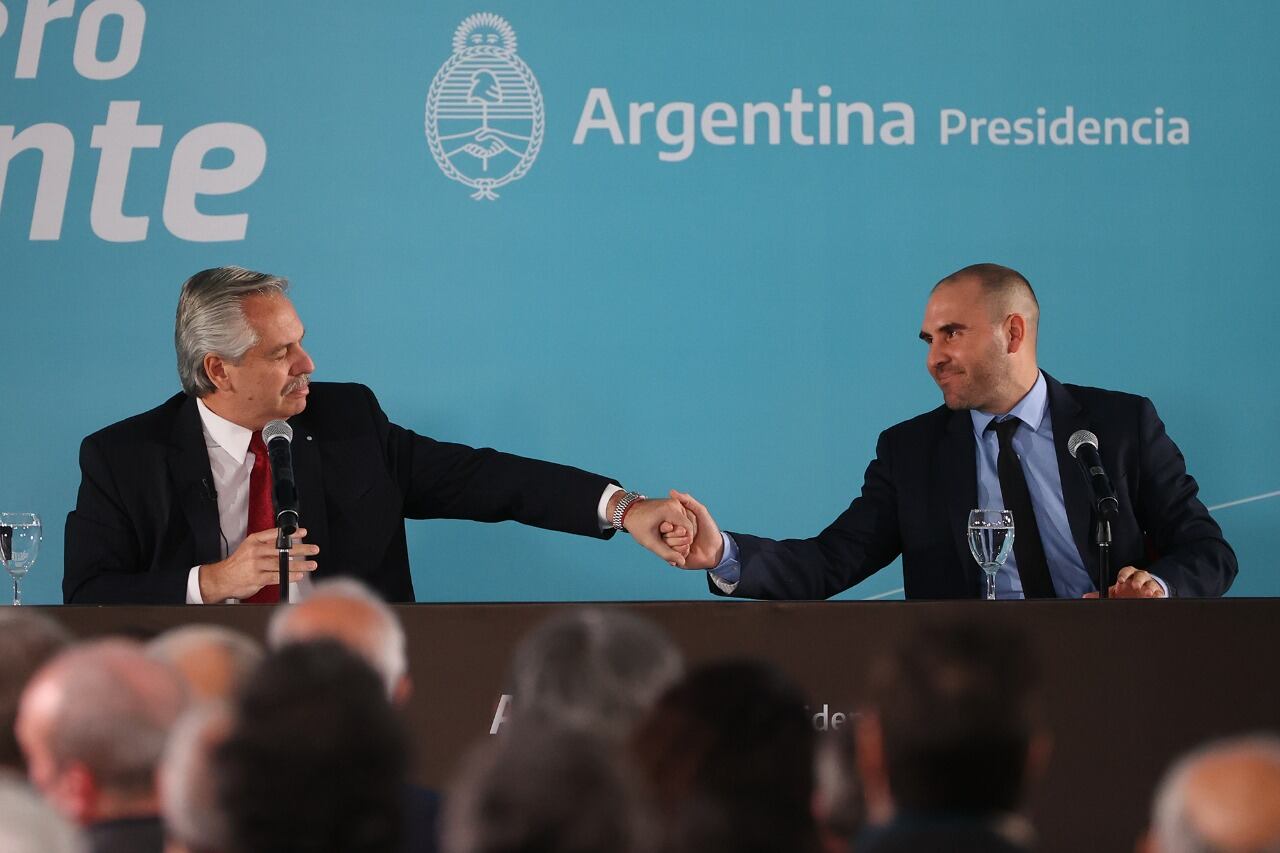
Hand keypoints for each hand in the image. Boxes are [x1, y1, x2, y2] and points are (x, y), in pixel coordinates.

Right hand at [198, 527, 318, 601]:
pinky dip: (289, 576)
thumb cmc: (238, 564)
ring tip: (311, 565)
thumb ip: (265, 545)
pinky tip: (298, 575)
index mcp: (254, 541)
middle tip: (313, 549)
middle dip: (301, 549)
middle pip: (282, 549)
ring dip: (299, 565)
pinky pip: (277, 576)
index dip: (291, 533)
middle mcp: (256, 551)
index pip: (276, 534)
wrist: (221, 578)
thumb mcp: (248, 547)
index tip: (303, 532)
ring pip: (282, 563)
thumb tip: (287, 544)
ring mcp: (257, 565)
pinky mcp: (257, 578)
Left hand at [621, 497, 695, 566]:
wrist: (629, 511)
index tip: (672, 547)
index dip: (683, 542)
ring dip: (678, 533)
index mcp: (670, 510)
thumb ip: (666, 553)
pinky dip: (676, 527)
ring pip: (686, 523)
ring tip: (663, 535)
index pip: (688, 529)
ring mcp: (675, 502)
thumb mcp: (650, 542)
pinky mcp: (674, 504)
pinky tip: (665, 532)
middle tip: (663, 540)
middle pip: (688, 526)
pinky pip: (682, 519)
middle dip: (679, 537)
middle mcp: (675, 503)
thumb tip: (682, 562)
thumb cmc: (637, 525)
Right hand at [666, 490, 724, 569]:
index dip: (668, 523)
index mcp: (675, 525)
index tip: (674, 524)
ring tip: (691, 543)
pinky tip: (689, 550)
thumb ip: (687, 501)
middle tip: (689, 535)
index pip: (664, 523)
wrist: (716, 549)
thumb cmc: (709, 529)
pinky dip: (681, 551)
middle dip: (676, 534)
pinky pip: (671, 555)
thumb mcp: (700, 511)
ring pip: (666, 544)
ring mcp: (674, 547)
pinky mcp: (676, 559)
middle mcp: (672, 536)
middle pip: (663, 534)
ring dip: (679, 543)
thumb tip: (671, 492)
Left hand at [1082, 565, 1165, 598]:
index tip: (1120, 581)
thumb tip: (1085, 597)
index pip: (1126, 570)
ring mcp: (1149, 585)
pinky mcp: (1157, 593)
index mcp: (1128, 576)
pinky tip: (1155, 598)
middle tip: (1136, 586)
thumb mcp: (1113, 593)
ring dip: (1149, 587)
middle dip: (1138, 580)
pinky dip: (1158, 595)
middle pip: (1140, 574)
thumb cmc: (1126, 593)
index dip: (1123, 574)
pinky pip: (1159, 593)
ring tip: (1146, 593)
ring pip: (1150, 582)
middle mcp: (1139, 578)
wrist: (1140, 597)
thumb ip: (1100, 594)